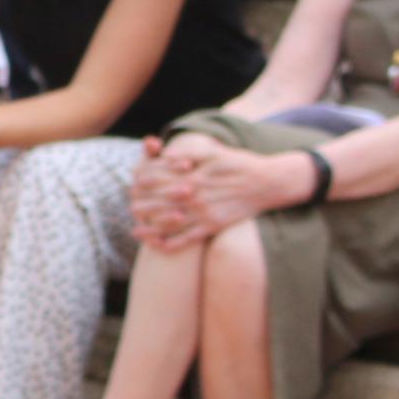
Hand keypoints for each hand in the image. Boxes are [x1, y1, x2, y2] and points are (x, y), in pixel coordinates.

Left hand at [134, 137, 284, 250]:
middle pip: (160, 204)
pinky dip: (170, 244)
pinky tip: (157, 246)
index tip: (132, 185)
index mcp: (194, 176)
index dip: (144, 183)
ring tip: (135, 230)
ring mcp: (204, 214)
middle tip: (130, 208)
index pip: (160, 181)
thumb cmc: (239, 164)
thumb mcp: (212, 152)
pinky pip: (187, 239)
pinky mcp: (213, 227)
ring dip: (151, 228)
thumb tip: (165, 154)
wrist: (268, 183)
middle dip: (143, 207)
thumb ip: (188, 154)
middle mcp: (196, 196)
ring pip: (170, 224)